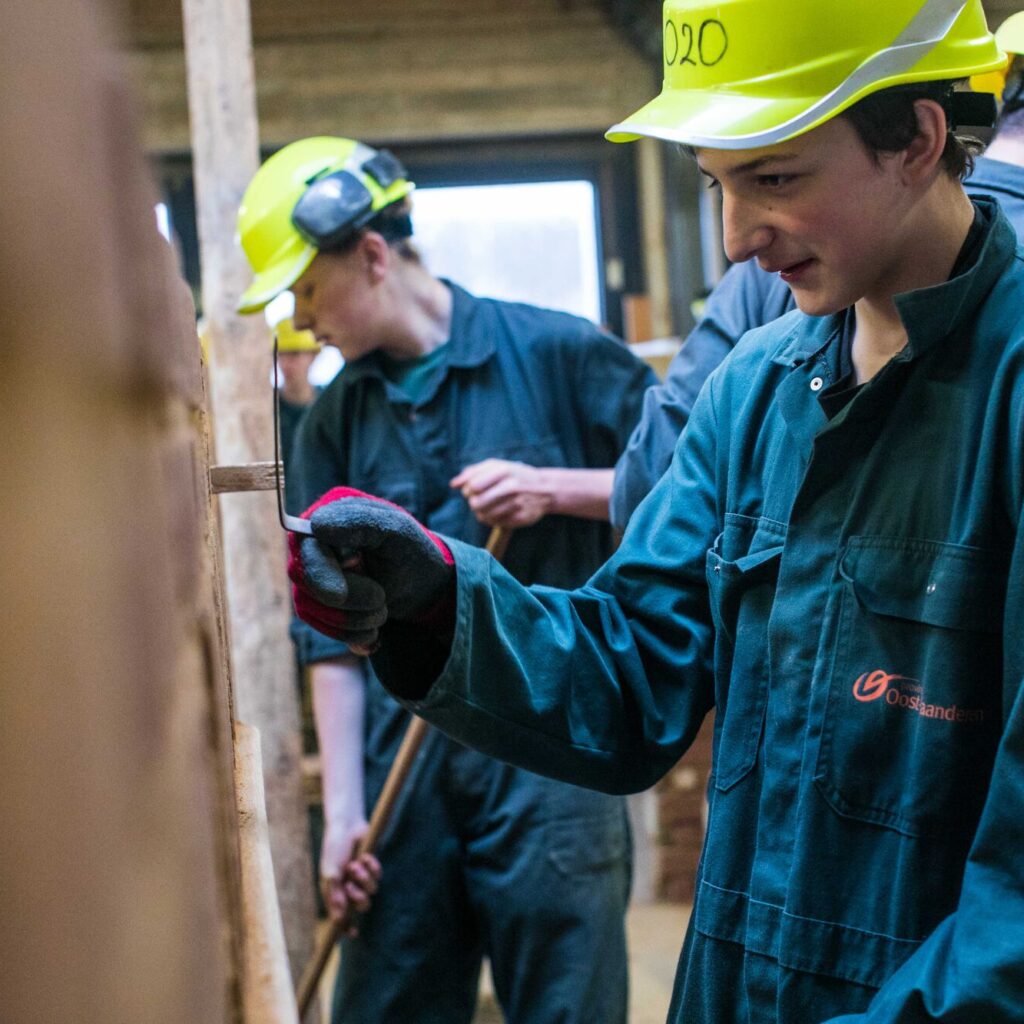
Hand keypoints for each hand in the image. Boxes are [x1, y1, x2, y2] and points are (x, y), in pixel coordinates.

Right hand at [288, 487, 454, 653]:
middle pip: (304, 581)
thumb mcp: (396, 530)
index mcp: (327, 515)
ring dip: (352, 620)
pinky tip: (374, 630)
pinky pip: (320, 627)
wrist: (422, 584)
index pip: (305, 548)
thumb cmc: (410, 550)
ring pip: (308, 608)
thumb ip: (360, 521)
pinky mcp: (317, 604)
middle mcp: (312, 545)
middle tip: (381, 600)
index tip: (342, 594)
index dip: (322, 574)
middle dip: (347, 599)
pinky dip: (352, 634)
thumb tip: (316, 524)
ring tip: (382, 611)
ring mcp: (311, 576)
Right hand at [320, 819, 381, 935]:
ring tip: (356, 864)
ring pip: (372, 891)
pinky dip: (372, 866)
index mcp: (336, 891)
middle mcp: (349, 887)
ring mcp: (362, 877)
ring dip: (364, 878)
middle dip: (358, 897)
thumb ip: (335, 896)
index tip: (353, 934)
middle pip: (362, 905)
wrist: (346, 825)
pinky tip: (365, 856)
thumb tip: (339, 920)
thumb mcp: (330, 872)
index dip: (346, 927)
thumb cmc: (334, 848)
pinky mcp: (372, 866)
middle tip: (351, 885)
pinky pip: (378, 875)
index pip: (342, 916)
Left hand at [451, 459, 552, 527]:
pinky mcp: (521, 518)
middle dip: (473, 502)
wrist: (545, 489)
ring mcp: (517, 504)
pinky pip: (495, 523)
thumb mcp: (496, 466)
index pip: (473, 486)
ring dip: (481, 512)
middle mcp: (512, 487)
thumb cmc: (515, 475)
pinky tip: (497, 512)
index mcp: (504, 471)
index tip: (473, 490)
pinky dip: (492, 519)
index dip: (468, 490)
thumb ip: (473, 472)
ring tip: (488, 506)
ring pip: (484, 516)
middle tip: (480, 499)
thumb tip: (453, 484)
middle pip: (476, 503)